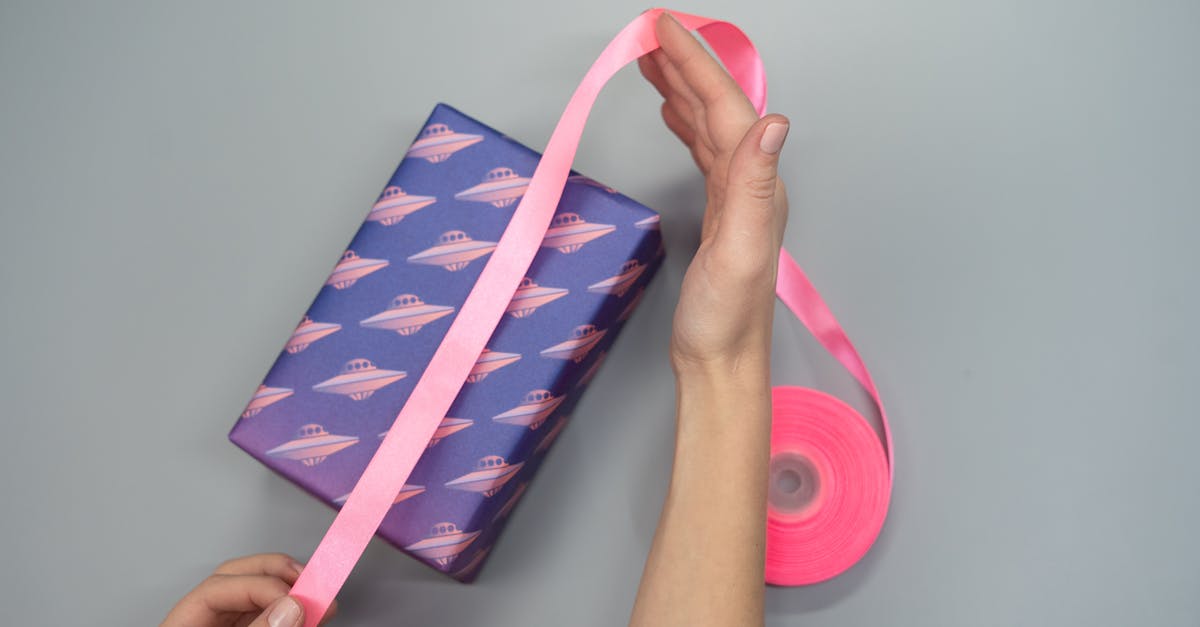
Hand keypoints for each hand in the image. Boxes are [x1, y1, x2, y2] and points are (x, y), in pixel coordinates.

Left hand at [162, 553, 335, 626]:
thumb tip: (289, 607)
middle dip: (278, 575)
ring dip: (289, 592)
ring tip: (317, 598)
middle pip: (235, 580)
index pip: (217, 588)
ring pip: (253, 597)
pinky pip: (266, 615)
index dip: (260, 587)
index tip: (295, 601)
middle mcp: (198, 623)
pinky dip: (289, 612)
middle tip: (312, 584)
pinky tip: (308, 614)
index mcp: (179, 626)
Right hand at [639, 13, 789, 376]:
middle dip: (685, 65)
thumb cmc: (725, 318)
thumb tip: (774, 122)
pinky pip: (702, 152)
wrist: (720, 361)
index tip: (662, 28)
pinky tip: (672, 115)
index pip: (725, 107)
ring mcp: (735, 197)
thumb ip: (756, 186)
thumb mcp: (740, 251)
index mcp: (756, 183)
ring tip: (653, 62)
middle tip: (650, 33)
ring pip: (707, 126)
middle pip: (717, 108)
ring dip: (682, 89)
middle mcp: (751, 183)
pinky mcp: (718, 212)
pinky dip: (685, 124)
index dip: (693, 64)